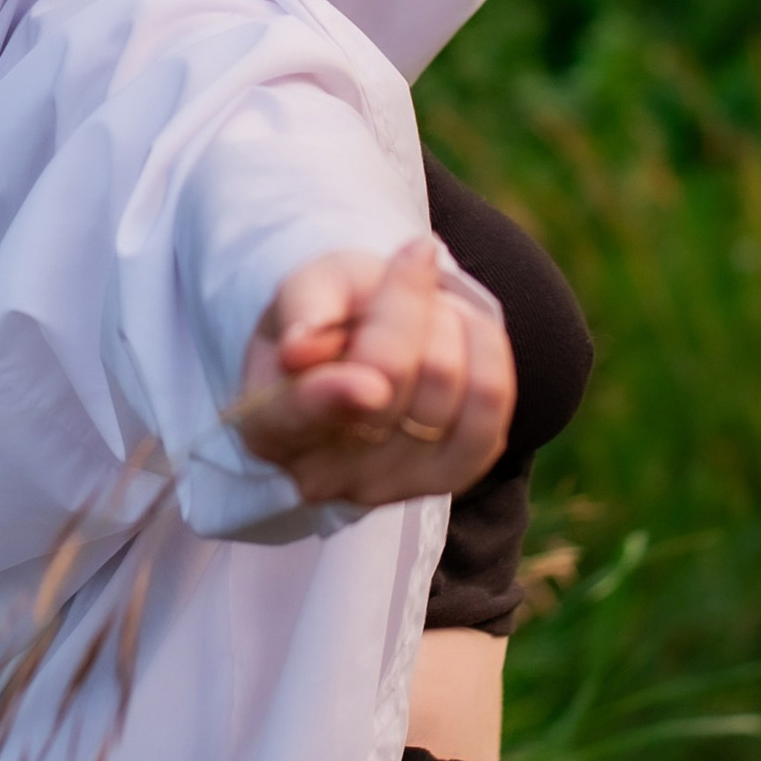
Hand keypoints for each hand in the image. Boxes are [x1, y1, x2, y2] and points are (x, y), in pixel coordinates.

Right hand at [236, 237, 513, 511]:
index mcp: (269, 426)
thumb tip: (301, 347)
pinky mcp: (450, 478)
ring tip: (426, 311)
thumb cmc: (328, 312)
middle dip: (405, 303)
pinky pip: (490, 403)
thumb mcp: (307, 287)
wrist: (369, 341)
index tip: (370, 384)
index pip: (301, 415)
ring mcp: (388, 487)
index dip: (336, 400)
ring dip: (445, 320)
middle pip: (390, 376)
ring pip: (445, 383)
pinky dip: (486, 347)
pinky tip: (463, 330)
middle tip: (402, 273)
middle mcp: (323, 474)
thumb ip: (303, 307)